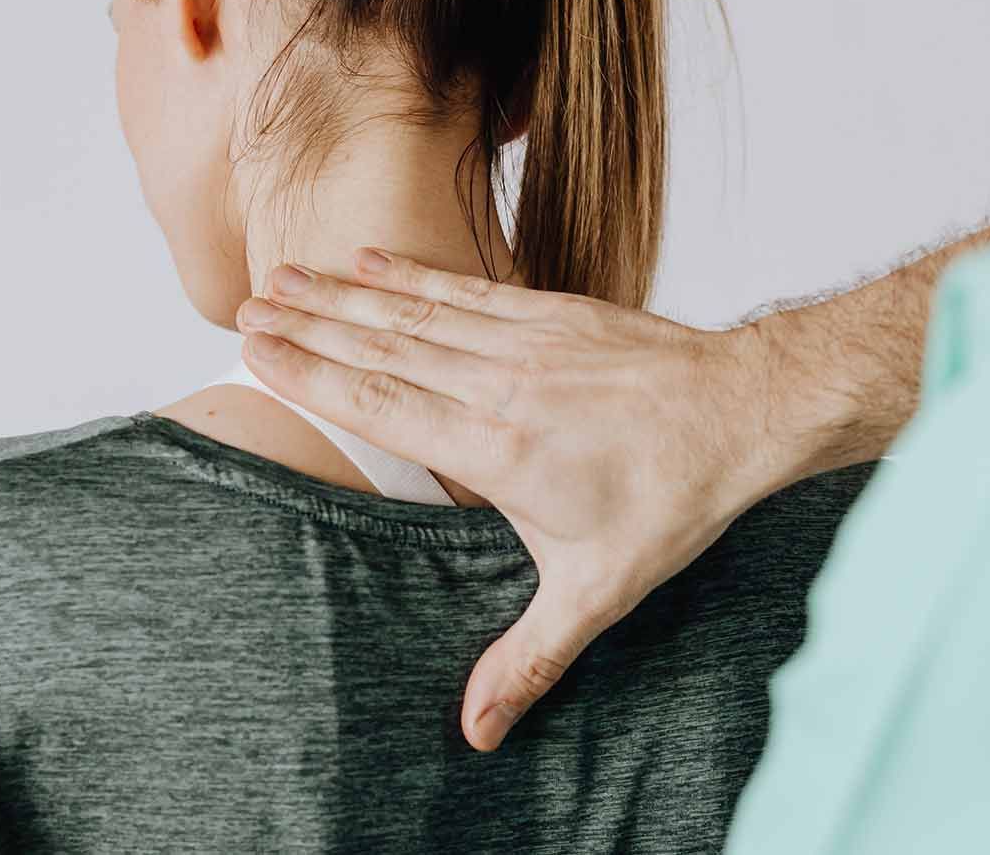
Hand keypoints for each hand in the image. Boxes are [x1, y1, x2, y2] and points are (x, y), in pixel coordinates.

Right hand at [234, 248, 785, 750]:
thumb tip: (477, 731)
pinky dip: (415, 273)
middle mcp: (500, 384)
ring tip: (284, 275)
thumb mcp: (598, 591)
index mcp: (497, 449)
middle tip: (244, 308)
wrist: (745, 412)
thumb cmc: (674, 498)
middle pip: (382, 349)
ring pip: (416, 312)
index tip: (255, 352)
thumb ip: (528, 656)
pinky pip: (467, 289)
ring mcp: (526, 340)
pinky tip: (374, 258)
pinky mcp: (553, 312)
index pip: (380, 405)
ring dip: (345, 292)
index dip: (310, 377)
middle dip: (307, 326)